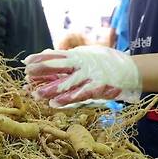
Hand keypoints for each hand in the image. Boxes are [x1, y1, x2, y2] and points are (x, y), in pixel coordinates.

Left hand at [23, 45, 141, 107]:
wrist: (131, 70)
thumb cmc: (107, 62)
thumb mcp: (87, 54)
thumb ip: (68, 57)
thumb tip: (47, 54)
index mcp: (78, 55)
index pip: (55, 55)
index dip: (40, 58)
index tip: (26, 61)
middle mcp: (82, 64)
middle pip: (57, 66)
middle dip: (41, 71)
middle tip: (26, 75)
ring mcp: (89, 76)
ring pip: (66, 83)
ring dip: (50, 90)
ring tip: (36, 95)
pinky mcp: (97, 88)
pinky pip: (79, 95)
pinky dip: (66, 100)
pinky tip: (54, 104)